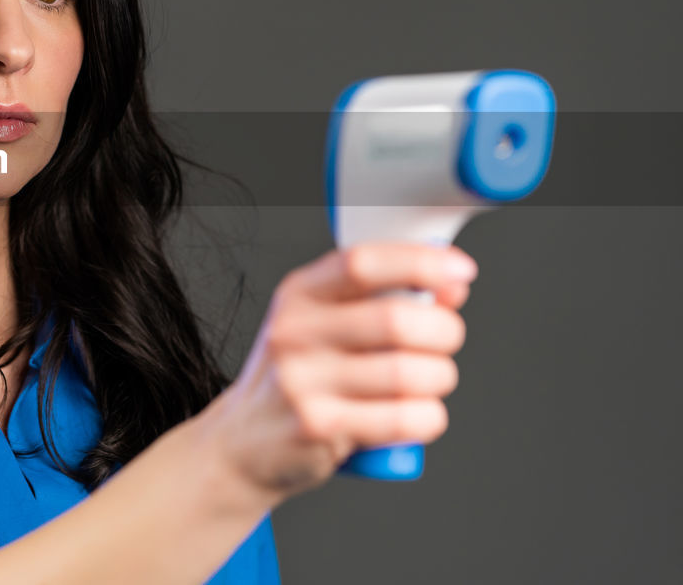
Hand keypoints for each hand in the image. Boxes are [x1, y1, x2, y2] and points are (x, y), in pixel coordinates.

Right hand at [193, 242, 476, 509]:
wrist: (243, 442)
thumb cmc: (299, 376)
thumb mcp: (324, 323)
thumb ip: (384, 299)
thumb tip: (451, 286)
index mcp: (299, 294)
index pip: (363, 263)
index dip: (421, 262)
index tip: (460, 270)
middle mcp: (294, 332)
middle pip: (396, 320)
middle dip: (444, 331)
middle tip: (445, 341)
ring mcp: (301, 381)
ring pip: (409, 373)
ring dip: (440, 378)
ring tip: (430, 382)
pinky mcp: (317, 426)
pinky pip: (403, 419)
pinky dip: (429, 417)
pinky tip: (420, 414)